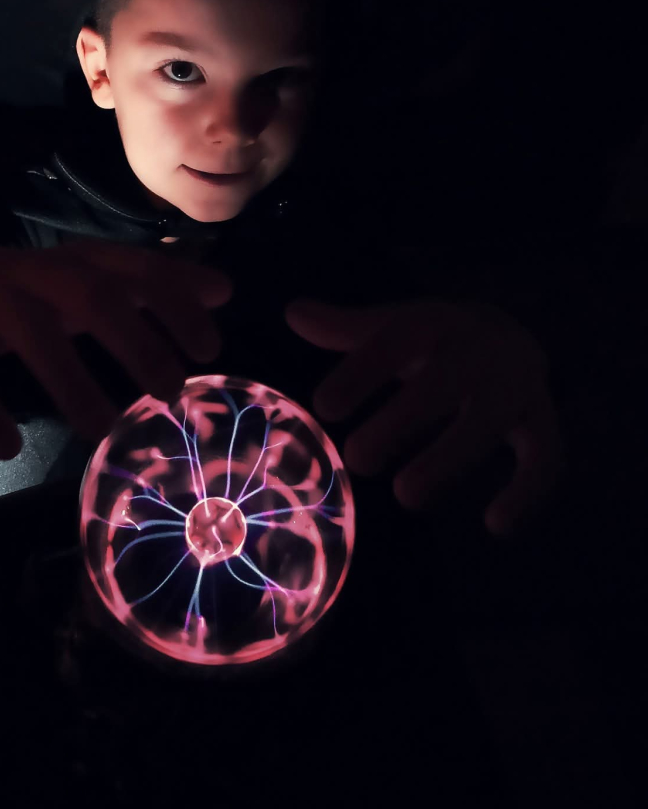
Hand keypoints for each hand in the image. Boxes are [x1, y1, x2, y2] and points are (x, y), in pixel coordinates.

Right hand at [0, 239, 232, 459]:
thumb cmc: (39, 289)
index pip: (136, 269)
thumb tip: (224, 288)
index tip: (210, 349)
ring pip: (30, 330)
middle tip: (170, 389)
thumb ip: (156, 286)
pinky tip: (6, 447)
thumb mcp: (98, 282)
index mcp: (81, 261)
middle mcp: (39, 269)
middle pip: (90, 292)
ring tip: (99, 428)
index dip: (174, 302)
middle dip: (134, 338)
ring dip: (68, 378)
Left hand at [284, 297, 564, 536]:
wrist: (510, 333)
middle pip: (443, 384)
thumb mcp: (394, 327)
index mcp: (434, 324)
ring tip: (407, 495)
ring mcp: (514, 386)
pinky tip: (495, 526)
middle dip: (401, 421)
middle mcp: (477, 350)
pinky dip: (527, 493)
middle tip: (357, 459)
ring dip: (449, 458)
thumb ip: (344, 329)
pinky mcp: (540, 422)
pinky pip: (545, 458)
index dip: (360, 373)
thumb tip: (293, 312)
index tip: (323, 407)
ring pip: (489, 422)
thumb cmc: (433, 340)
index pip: (395, 341)